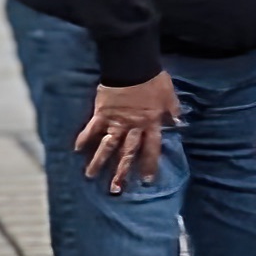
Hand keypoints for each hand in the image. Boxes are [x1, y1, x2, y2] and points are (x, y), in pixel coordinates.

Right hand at [75, 72, 181, 193]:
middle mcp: (132, 128)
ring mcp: (115, 122)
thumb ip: (173, 111)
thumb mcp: (170, 96)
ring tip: (90, 176)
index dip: (148, 165)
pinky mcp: (101, 114)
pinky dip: (84, 138)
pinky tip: (76, 149)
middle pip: (126, 153)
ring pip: (107, 145)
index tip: (146, 180)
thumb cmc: (154, 80)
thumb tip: (179, 123)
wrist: (133, 67)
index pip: (150, 149)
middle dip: (121, 172)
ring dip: (99, 161)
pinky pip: (91, 129)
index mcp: (150, 124)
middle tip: (116, 189)